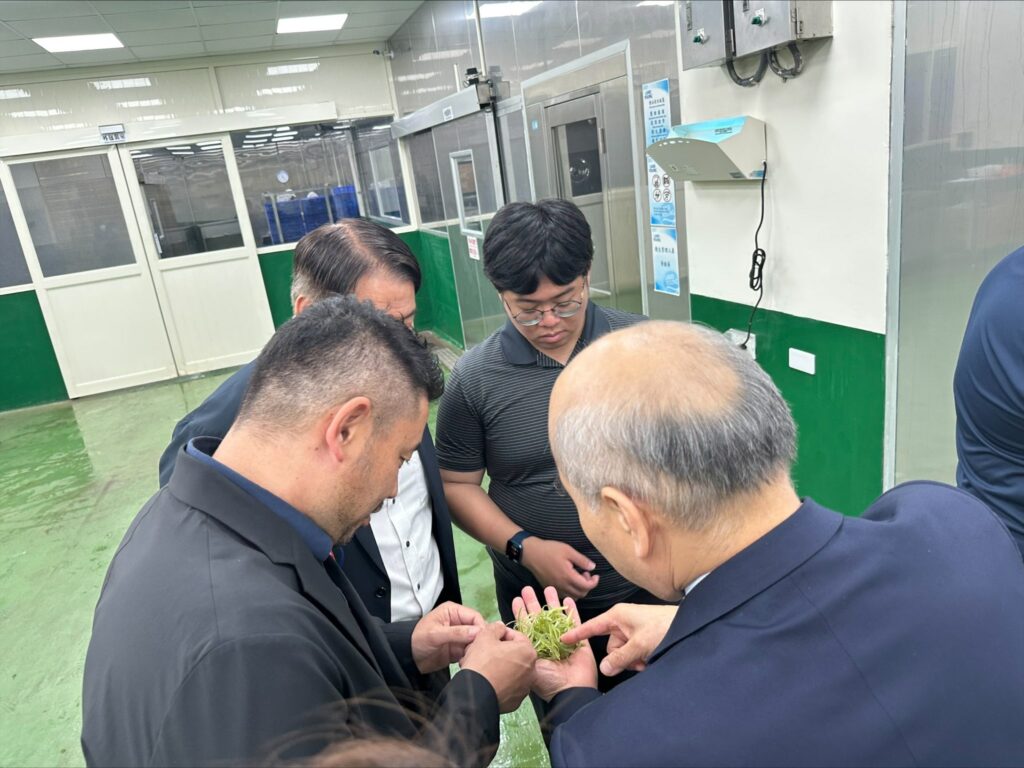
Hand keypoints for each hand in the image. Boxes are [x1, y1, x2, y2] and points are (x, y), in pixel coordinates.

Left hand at [411, 602, 486, 673]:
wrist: (408, 658)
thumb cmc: (418, 640)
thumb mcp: (435, 634)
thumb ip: (456, 633)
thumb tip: (477, 632)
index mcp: (453, 611)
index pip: (474, 616)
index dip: (480, 627)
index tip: (483, 639)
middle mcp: (458, 622)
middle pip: (477, 629)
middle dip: (479, 639)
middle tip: (480, 649)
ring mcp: (459, 636)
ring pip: (476, 640)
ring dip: (476, 648)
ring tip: (474, 656)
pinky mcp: (458, 649)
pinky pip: (471, 651)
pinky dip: (472, 655)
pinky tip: (470, 660)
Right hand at [460, 622, 536, 712]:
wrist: (475, 695)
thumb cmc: (482, 664)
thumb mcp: (485, 636)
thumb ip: (496, 627)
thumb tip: (500, 627)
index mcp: (527, 651)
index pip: (516, 636)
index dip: (501, 635)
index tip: (491, 638)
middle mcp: (531, 670)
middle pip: (515, 654)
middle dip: (500, 652)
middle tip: (485, 652)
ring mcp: (524, 687)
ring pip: (512, 671)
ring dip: (500, 667)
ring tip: (484, 667)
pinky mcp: (516, 701)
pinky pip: (508, 686)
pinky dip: (500, 683)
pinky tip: (487, 680)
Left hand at [512, 586, 596, 700]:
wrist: (572, 692)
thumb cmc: (549, 682)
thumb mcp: (529, 666)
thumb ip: (521, 651)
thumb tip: (509, 638)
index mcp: (536, 648)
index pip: (526, 626)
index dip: (522, 613)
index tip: (516, 600)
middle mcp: (549, 642)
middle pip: (540, 618)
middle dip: (533, 603)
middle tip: (527, 589)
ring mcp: (565, 640)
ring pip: (557, 617)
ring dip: (552, 603)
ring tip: (547, 588)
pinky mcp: (580, 640)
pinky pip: (576, 622)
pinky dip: (572, 611)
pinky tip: (567, 600)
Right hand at [520, 538, 599, 599]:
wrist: (530, 553)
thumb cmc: (550, 550)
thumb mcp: (568, 550)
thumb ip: (582, 560)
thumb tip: (593, 567)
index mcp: (568, 577)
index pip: (586, 587)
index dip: (594, 582)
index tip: (595, 575)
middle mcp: (562, 586)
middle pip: (581, 594)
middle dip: (587, 586)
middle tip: (585, 573)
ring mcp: (555, 588)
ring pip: (572, 597)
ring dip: (579, 590)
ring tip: (577, 577)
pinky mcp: (549, 587)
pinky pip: (564, 595)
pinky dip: (570, 591)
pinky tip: (568, 580)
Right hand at [561, 603, 678, 676]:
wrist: (689, 626)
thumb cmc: (664, 627)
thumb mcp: (640, 644)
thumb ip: (621, 658)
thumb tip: (604, 669)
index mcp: (617, 615)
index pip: (591, 626)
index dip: (577, 634)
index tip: (562, 638)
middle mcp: (622, 621)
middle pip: (610, 646)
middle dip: (622, 658)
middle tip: (638, 660)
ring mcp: (632, 630)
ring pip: (622, 652)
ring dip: (632, 660)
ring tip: (647, 660)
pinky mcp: (641, 637)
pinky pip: (632, 652)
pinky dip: (639, 658)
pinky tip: (650, 659)